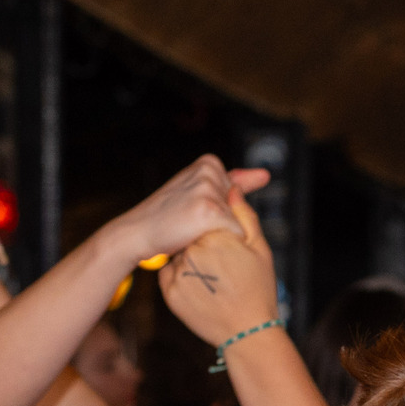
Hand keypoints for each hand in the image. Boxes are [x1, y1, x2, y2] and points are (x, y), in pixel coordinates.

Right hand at [109, 156, 268, 272]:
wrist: (138, 232)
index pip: (237, 195)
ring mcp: (209, 189)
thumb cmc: (169, 215)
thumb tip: (266, 174)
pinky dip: (222, 243)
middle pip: (240, 208)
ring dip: (220, 232)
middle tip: (190, 220)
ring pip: (239, 221)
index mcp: (209, 162)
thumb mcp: (201, 191)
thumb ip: (234, 183)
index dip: (219, 210)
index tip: (192, 209)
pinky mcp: (210, 211)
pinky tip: (196, 236)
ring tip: (192, 228)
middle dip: (221, 221)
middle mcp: (210, 171)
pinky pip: (236, 233)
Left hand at [158, 190, 281, 347]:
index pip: (210, 220)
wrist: (248, 335)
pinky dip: (184, 281)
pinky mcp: (169, 291)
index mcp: (216, 235)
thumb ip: (244, 215)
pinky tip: (203, 294)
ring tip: (217, 285)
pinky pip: (172, 275)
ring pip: (182, 255)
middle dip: (207, 247)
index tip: (234, 255)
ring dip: (195, 264)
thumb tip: (231, 186)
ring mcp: (179, 271)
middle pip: (194, 236)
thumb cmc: (259, 291)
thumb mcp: (260, 249)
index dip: (223, 234)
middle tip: (227, 272)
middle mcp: (193, 250)